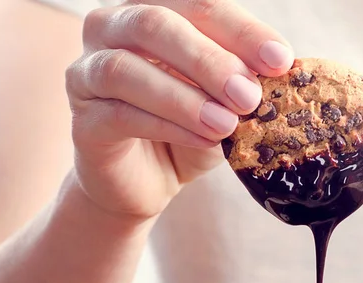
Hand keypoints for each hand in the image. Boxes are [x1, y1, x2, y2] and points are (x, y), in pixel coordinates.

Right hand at [66, 0, 293, 219]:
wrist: (146, 184)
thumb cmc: (185, 133)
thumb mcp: (220, 103)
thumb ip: (238, 81)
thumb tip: (278, 68)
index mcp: (149, 11)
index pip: (196, 4)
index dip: (241, 31)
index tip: (280, 61)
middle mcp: (109, 29)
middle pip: (155, 23)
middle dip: (209, 60)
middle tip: (248, 96)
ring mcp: (87, 73)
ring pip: (128, 68)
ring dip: (184, 98)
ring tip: (226, 126)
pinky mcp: (82, 120)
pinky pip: (120, 114)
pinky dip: (167, 126)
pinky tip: (203, 140)